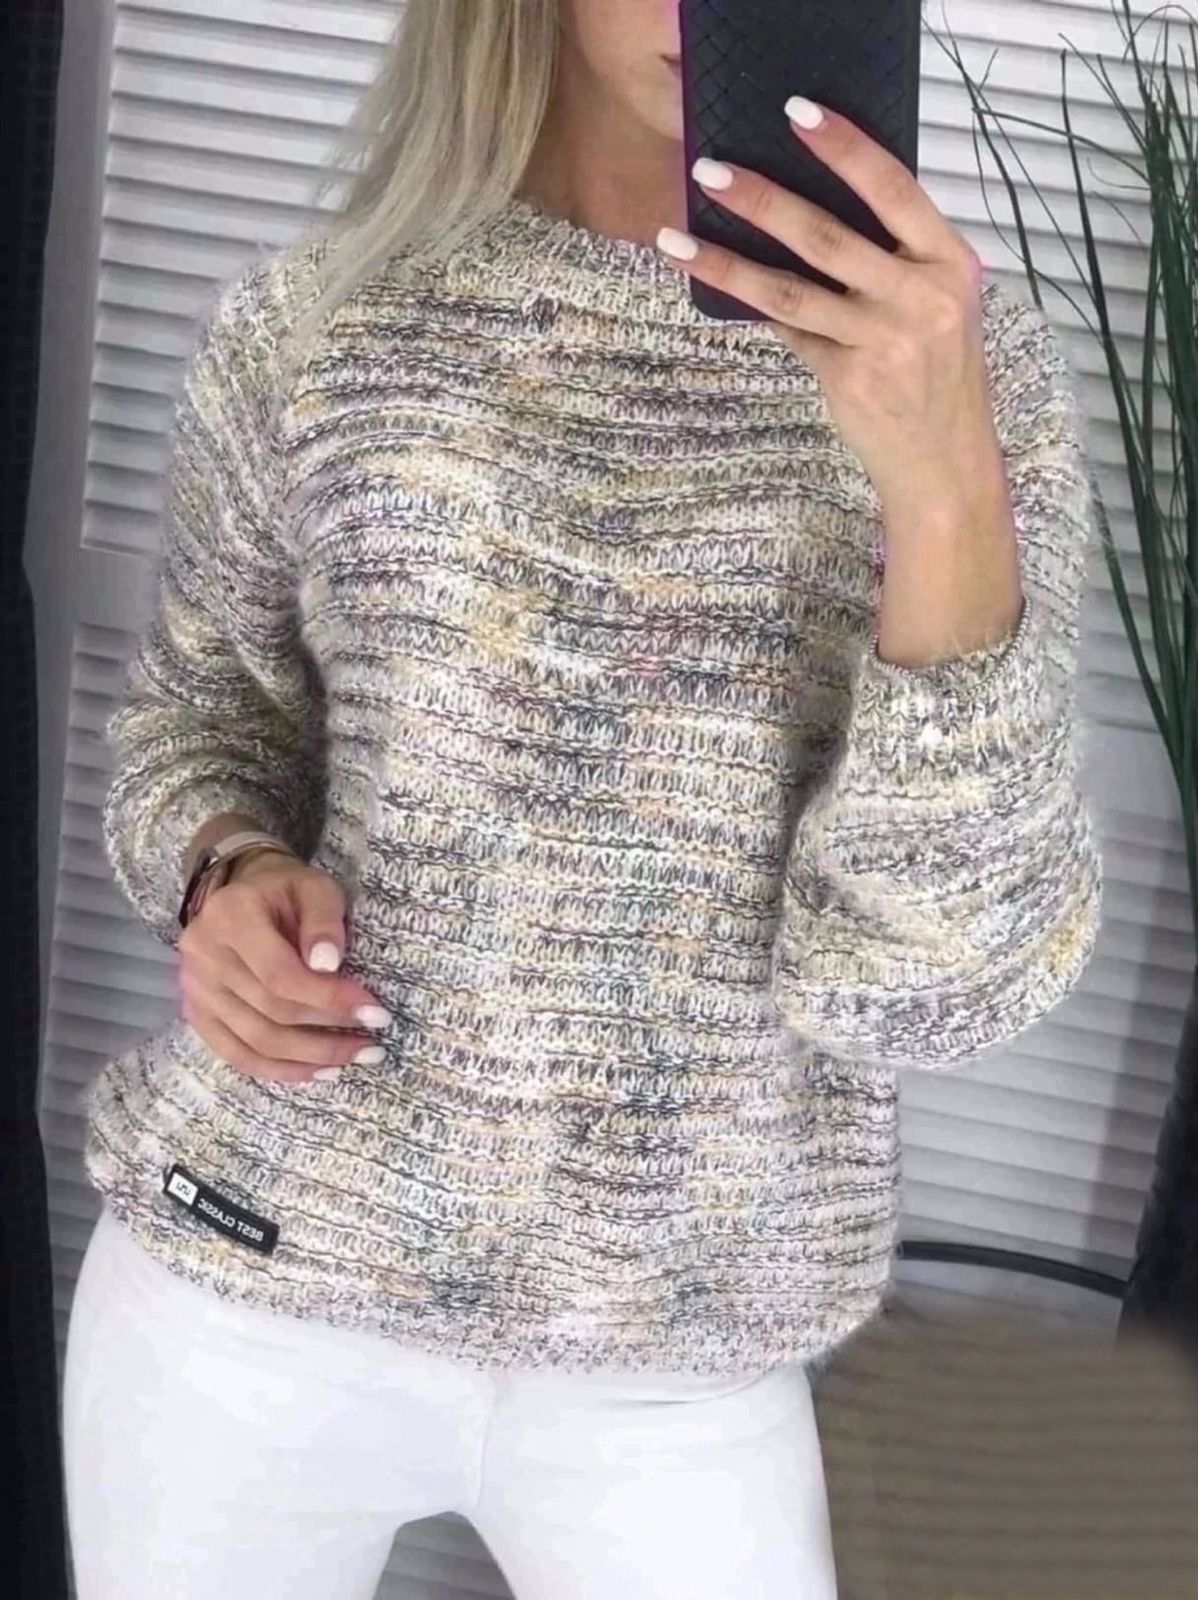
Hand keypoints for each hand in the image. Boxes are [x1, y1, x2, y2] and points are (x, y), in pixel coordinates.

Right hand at [177, 852, 391, 1084]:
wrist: (244, 893)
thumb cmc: (287, 891)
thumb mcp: (315, 888)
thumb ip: (324, 920)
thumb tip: (328, 966)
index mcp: (231, 917)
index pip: (281, 975)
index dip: (330, 999)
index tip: (375, 1013)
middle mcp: (204, 955)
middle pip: (270, 1012)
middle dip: (328, 1034)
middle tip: (374, 1044)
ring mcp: (195, 988)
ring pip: (255, 1041)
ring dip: (310, 1058)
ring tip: (354, 1059)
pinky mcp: (196, 1013)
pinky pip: (236, 1054)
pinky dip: (279, 1070)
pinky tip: (317, 1072)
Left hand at [658, 96, 1000, 512]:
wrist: (944, 463)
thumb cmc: (936, 375)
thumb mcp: (937, 306)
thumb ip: (893, 261)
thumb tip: (808, 216)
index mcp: (949, 263)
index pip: (893, 189)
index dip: (844, 148)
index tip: (797, 114)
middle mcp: (920, 297)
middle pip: (828, 237)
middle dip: (763, 200)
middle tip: (711, 171)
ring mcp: (882, 340)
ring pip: (791, 290)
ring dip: (728, 262)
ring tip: (677, 238)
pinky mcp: (847, 377)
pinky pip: (791, 331)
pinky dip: (757, 308)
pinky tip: (718, 284)